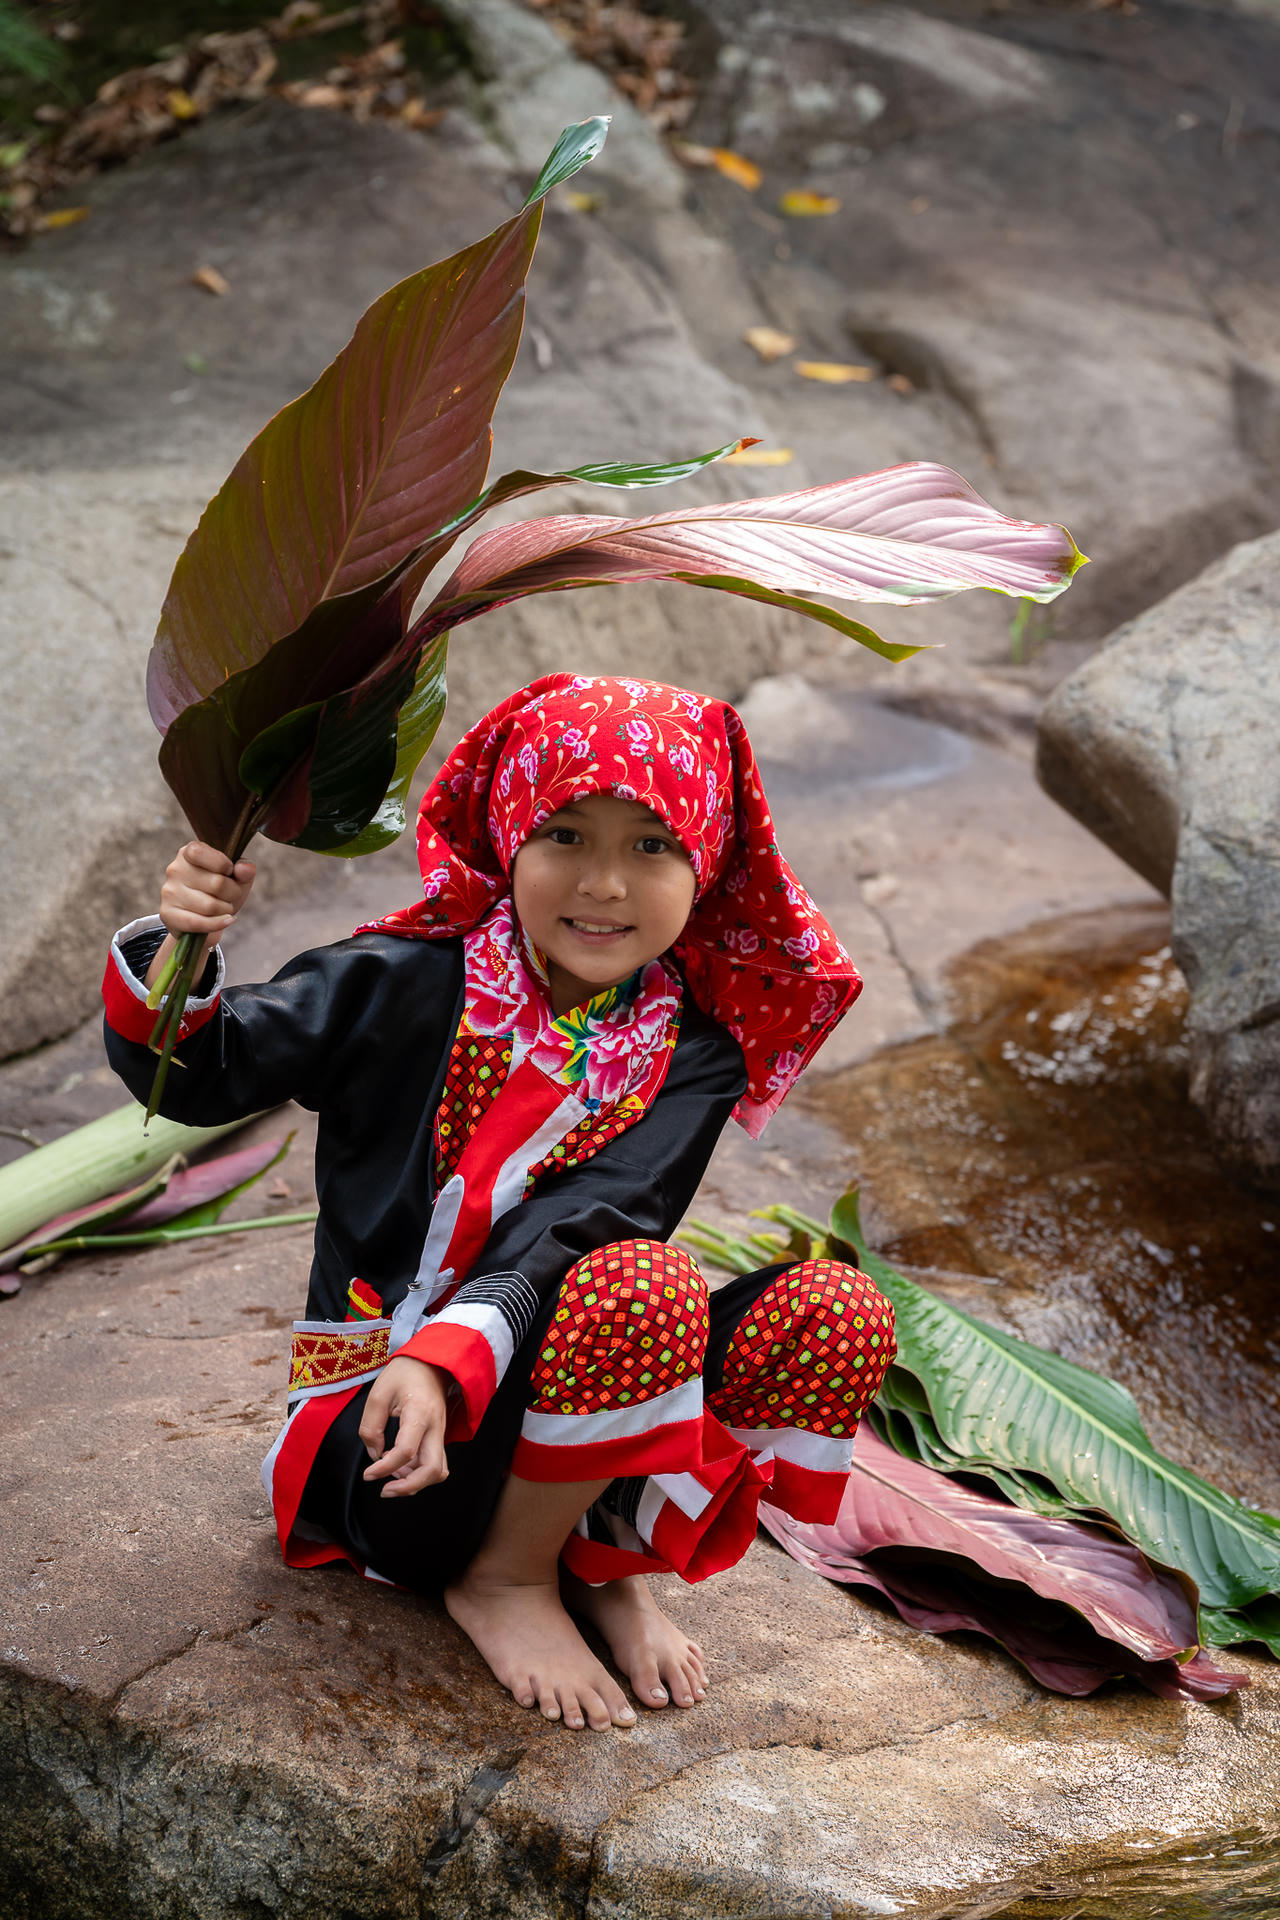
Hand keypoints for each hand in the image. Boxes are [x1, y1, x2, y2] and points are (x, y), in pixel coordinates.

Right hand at [145, 842, 256, 987]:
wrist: (204, 924)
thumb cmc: (223, 895)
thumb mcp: (238, 881)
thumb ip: (244, 871)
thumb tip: (244, 868)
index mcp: (190, 852)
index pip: (205, 852)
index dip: (225, 866)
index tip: (230, 873)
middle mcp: (174, 869)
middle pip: (216, 882)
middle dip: (232, 895)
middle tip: (230, 900)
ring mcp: (167, 892)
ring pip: (209, 904)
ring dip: (226, 911)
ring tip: (225, 912)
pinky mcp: (167, 915)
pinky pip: (196, 922)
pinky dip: (217, 925)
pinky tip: (227, 922)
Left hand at [359, 1356, 450, 1497]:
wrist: (431, 1362)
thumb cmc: (404, 1374)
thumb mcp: (378, 1394)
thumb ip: (371, 1427)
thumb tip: (375, 1455)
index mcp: (420, 1413)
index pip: (406, 1451)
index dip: (384, 1469)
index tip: (368, 1475)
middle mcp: (436, 1426)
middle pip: (433, 1470)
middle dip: (408, 1487)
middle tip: (384, 1490)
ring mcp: (440, 1433)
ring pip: (438, 1471)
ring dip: (415, 1482)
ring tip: (391, 1478)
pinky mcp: (438, 1436)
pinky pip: (435, 1463)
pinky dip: (419, 1473)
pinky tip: (400, 1468)